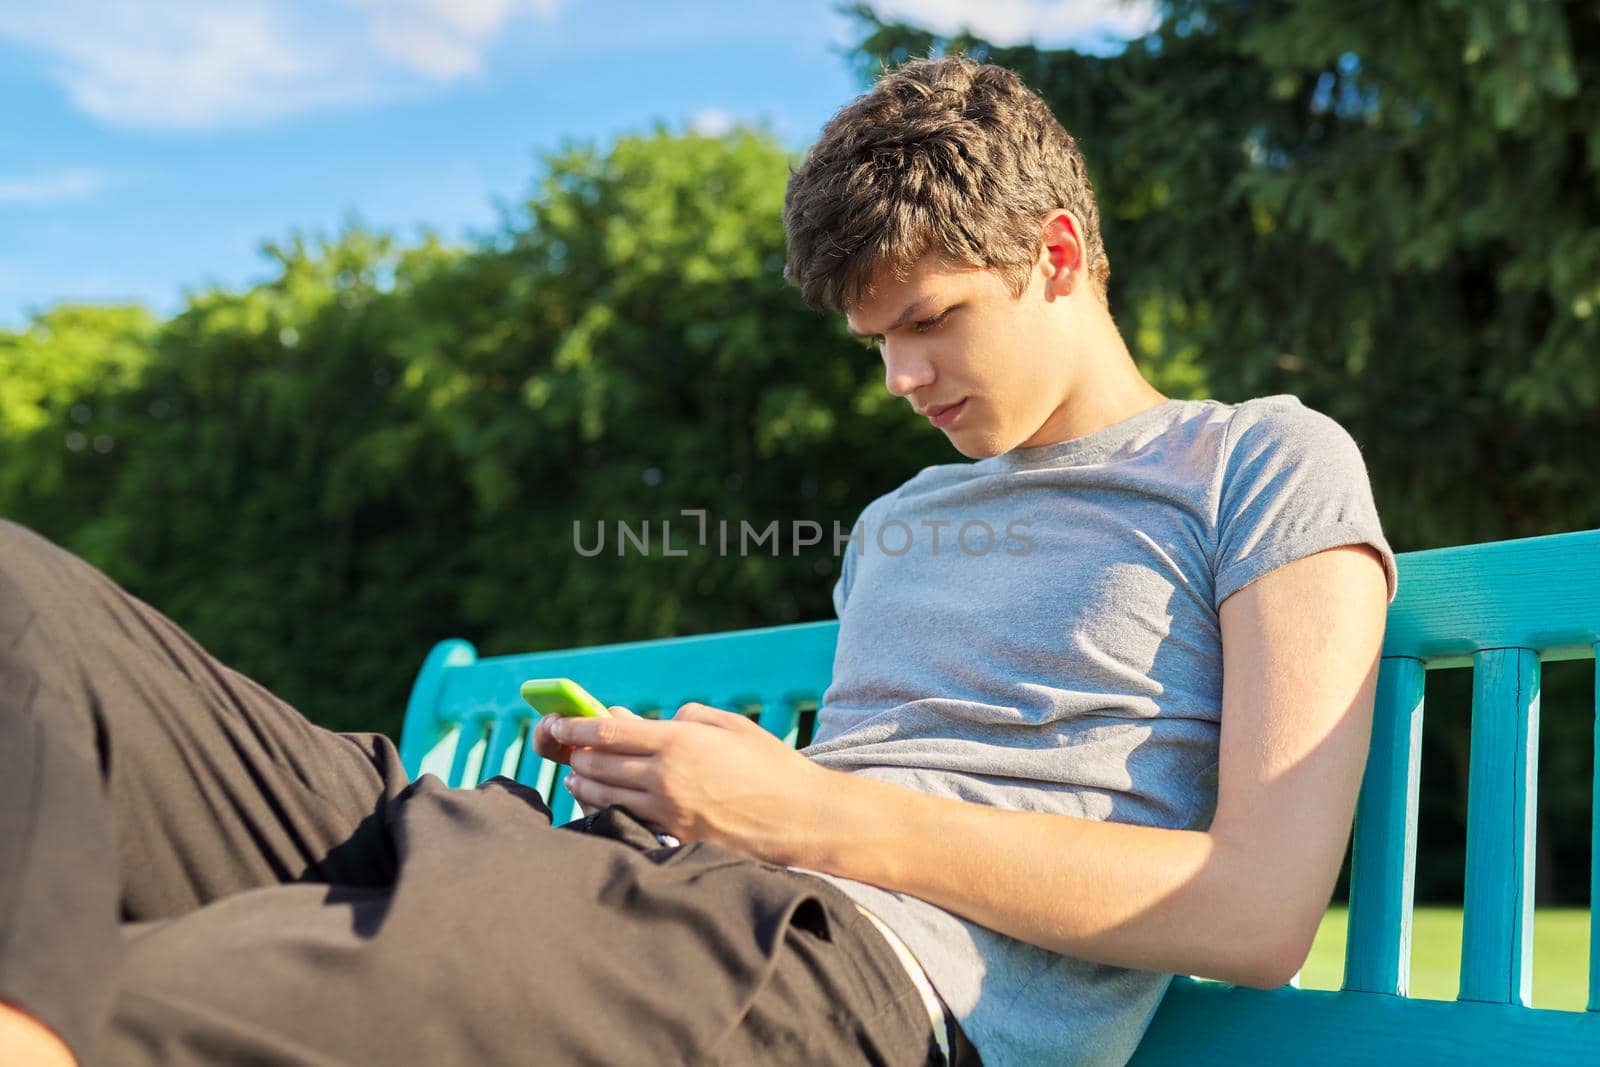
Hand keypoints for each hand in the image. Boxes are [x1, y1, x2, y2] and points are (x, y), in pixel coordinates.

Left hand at [543, 702, 829, 864]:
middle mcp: (665, 777)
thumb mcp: (730, 725)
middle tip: (564, 747)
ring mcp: (668, 811)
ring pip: (606, 796)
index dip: (576, 726)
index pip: (608, 732)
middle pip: (599, 764)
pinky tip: (605, 801)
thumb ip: (688, 716)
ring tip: (575, 776)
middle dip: (576, 754)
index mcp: (678, 742)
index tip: (558, 722)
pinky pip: (629, 818)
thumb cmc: (769, 764)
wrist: (798, 817)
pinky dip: (610, 807)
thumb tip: (654, 722)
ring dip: (584, 783)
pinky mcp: (675, 835)